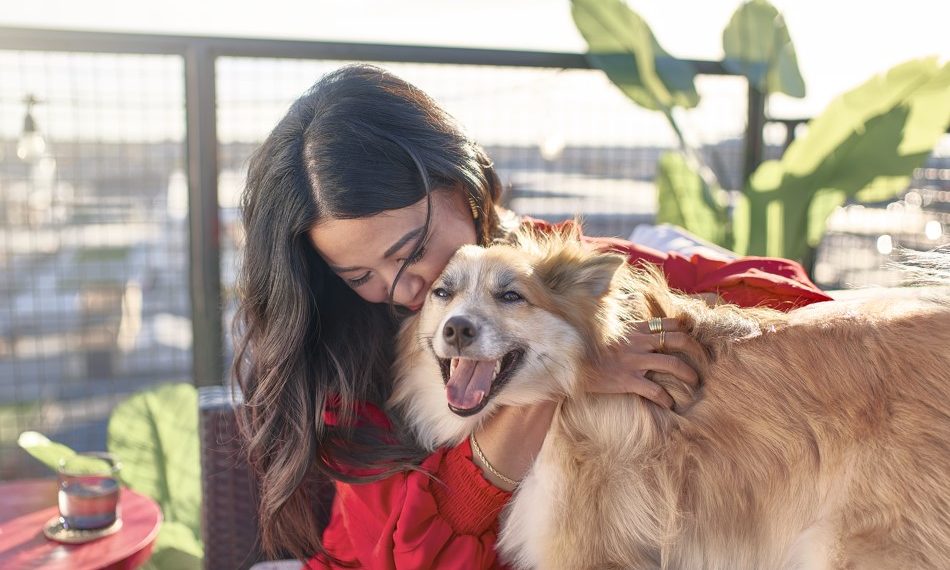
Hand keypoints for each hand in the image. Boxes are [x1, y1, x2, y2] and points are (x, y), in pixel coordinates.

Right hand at [587, 317, 701, 408]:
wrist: (568, 363)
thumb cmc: (589, 350)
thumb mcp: (608, 332)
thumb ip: (627, 330)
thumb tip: (641, 330)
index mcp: (635, 329)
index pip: (669, 323)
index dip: (687, 330)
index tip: (695, 339)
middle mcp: (638, 342)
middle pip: (678, 340)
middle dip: (697, 351)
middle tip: (704, 363)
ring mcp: (633, 361)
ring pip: (672, 364)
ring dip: (689, 374)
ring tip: (695, 384)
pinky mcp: (627, 380)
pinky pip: (654, 390)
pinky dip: (667, 399)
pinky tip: (671, 405)